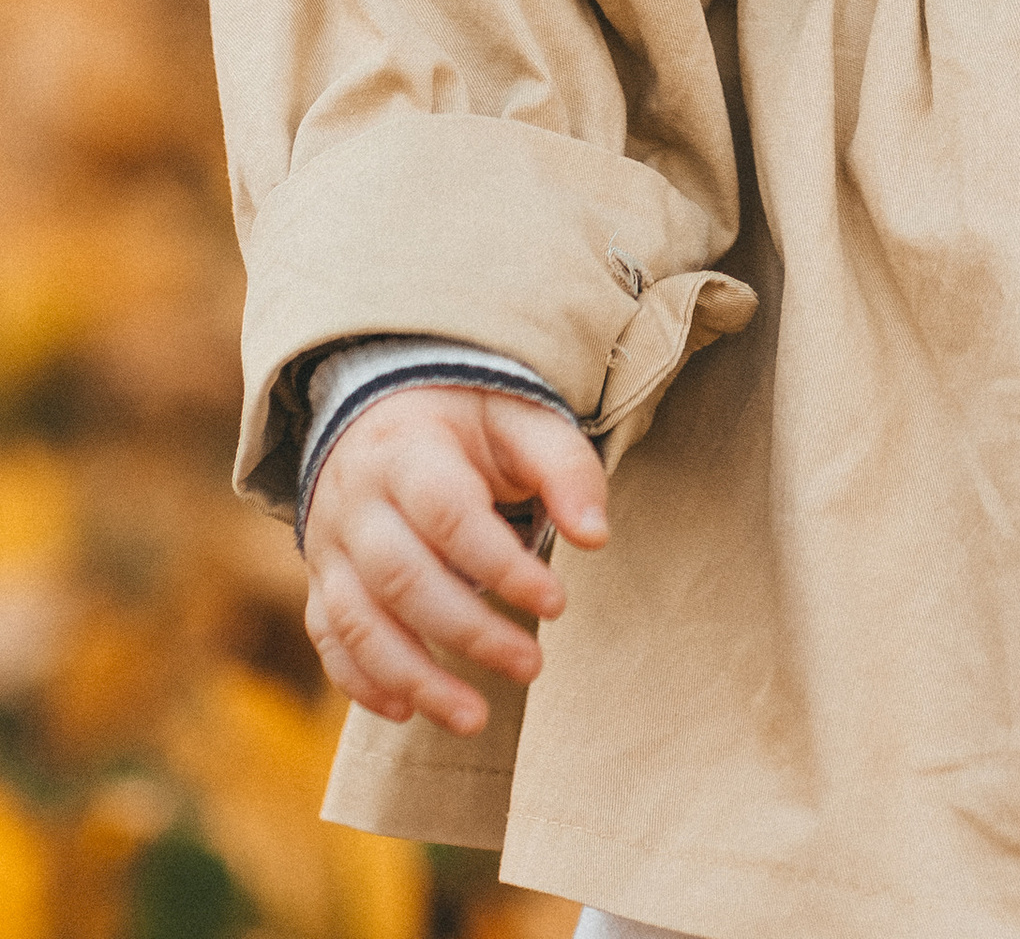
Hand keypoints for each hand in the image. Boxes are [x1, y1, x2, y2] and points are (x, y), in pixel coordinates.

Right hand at [302, 384, 609, 736]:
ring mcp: (329, 544)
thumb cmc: (468, 420)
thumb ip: (564, 469)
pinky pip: (329, 639)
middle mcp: (356, 500)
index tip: (556, 604)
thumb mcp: (521, 419)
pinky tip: (406, 711)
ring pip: (358, 622)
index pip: (449, 515)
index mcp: (408, 449)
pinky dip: (361, 681)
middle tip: (531, 667)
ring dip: (415, 678)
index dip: (502, 566)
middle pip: (401, 578)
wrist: (382, 403)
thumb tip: (596, 537)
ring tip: (475, 719)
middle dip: (468, 632)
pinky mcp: (320, 580)